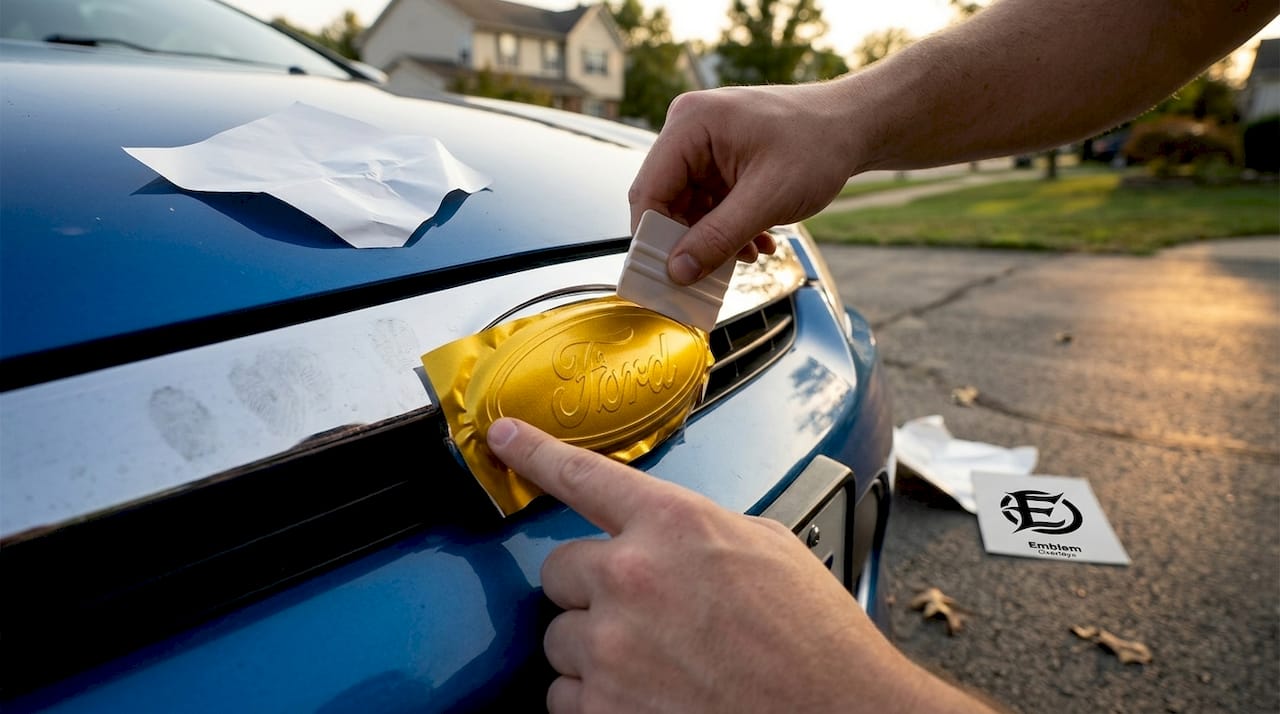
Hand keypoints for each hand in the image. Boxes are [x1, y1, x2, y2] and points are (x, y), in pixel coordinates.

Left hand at [486, 417, 991, 712]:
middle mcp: (633, 579)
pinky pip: (563, 699)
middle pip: (559, 571)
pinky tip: (644, 698)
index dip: (534, 450)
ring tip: (655, 664)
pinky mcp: (605, 712)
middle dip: (593, 591)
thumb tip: (673, 535)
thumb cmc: (816, 642)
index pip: (582, 475)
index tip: (503, 436)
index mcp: (676, 526)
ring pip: (559, 640)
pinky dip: (594, 703)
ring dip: (594, 651)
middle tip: (640, 614)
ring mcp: (613, 649)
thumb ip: (702, 530)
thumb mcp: (769, 550)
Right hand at [628, 82, 858, 284]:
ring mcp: (704, 144)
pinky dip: (728, 227)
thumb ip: (718, 237)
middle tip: (707, 276)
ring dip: (714, 238)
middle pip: (666, 201)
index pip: (649, 189)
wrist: (855, 126)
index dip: (652, 237)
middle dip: (690, 241)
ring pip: (689, 207)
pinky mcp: (720, 159)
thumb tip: (678, 271)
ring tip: (749, 253)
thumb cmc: (819, 144)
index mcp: (691, 124)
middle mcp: (690, 129)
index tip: (664, 275)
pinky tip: (757, 241)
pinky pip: (709, 203)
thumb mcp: (767, 199)